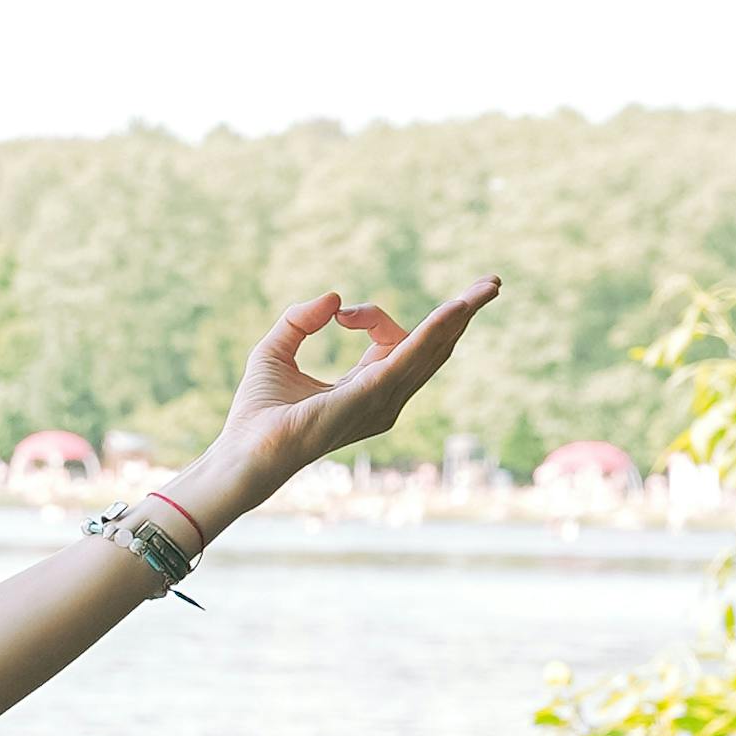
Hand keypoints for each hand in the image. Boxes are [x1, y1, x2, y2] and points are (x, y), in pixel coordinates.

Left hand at [186, 277, 500, 529]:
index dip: (372, 315)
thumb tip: (335, 299)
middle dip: (461, 314)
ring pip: (432, 350)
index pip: (393, 340)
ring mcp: (382, 401)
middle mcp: (384, 399)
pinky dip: (435, 330)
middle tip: (492, 282)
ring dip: (459, 315)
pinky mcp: (370, 397)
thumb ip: (300, 321)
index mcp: (367, 388)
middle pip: (434, 349)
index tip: (341, 312)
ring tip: (489, 286)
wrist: (243, 452)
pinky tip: (456, 309)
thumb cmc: (257, 413)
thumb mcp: (276, 352)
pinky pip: (411, 356)